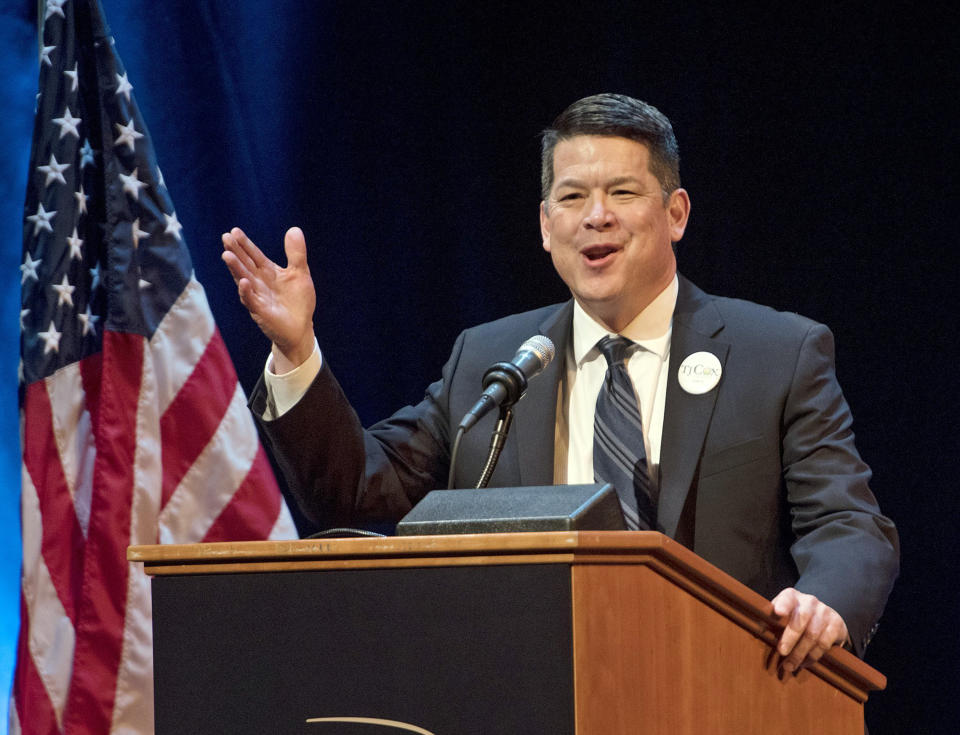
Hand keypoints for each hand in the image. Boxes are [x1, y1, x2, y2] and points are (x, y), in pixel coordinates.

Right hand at [221, 226, 316, 369]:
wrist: (301, 329)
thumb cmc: (298, 301)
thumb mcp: (300, 273)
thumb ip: (296, 253)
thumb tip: (294, 229)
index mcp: (268, 272)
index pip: (254, 255)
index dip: (245, 244)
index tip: (234, 231)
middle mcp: (259, 283)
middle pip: (245, 265)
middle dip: (235, 252)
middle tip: (225, 238)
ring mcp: (257, 297)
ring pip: (243, 280)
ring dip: (235, 268)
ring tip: (227, 255)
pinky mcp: (260, 312)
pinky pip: (251, 300)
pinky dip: (246, 292)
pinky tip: (243, 282)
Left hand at [771, 587, 847, 674]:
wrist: (824, 615)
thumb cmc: (795, 616)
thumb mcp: (783, 613)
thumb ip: (772, 619)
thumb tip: (756, 632)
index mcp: (792, 596)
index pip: (787, 597)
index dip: (783, 604)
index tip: (778, 612)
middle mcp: (810, 601)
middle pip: (801, 620)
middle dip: (790, 638)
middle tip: (781, 652)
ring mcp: (825, 612)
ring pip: (813, 635)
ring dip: (800, 653)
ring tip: (790, 665)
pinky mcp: (836, 624)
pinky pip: (824, 643)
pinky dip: (813, 656)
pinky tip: (805, 663)